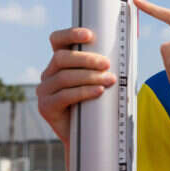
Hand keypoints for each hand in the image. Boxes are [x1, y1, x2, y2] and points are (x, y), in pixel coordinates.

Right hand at [35, 27, 116, 143]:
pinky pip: (64, 96)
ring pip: (65, 77)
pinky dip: (84, 92)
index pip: (57, 40)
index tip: (90, 35)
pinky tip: (98, 91)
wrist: (87, 136)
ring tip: (109, 80)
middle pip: (62, 58)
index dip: (71, 34)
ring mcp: (44, 91)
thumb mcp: (99, 80)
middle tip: (107, 64)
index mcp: (59, 63)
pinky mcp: (46, 107)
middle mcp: (48, 74)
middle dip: (86, 59)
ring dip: (90, 77)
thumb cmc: (96, 104)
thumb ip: (103, 66)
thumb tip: (125, 48)